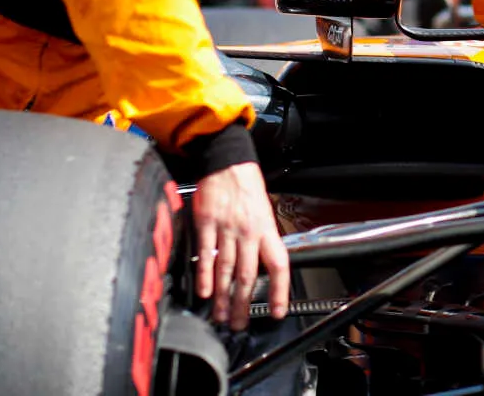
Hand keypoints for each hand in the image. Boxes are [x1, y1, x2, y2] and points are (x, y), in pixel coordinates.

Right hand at [190, 161, 288, 330]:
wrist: (227, 160)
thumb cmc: (246, 186)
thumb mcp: (264, 211)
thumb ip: (262, 238)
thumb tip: (262, 265)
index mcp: (266, 228)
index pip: (278, 265)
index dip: (280, 290)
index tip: (278, 311)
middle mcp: (248, 231)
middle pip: (248, 275)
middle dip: (243, 303)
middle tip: (239, 323)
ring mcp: (227, 227)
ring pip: (226, 269)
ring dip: (223, 296)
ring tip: (220, 315)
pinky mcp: (206, 223)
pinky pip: (206, 253)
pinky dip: (204, 274)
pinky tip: (204, 291)